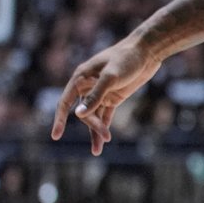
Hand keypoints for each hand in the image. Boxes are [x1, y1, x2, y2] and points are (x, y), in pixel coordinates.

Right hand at [50, 38, 162, 154]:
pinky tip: (103, 139)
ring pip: (94, 116)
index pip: (65, 102)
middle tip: (105, 138)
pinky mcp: (114, 96)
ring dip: (96, 131)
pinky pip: (105, 114)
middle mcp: (88, 86)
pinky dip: (104, 126)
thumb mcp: (111, 77)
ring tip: (97, 150)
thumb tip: (79, 114)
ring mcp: (101, 92)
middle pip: (84, 112)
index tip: (56, 136)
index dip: (59, 119)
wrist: (147, 51)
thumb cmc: (127, 59)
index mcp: (81, 78)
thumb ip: (96, 95)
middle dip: (92, 126)